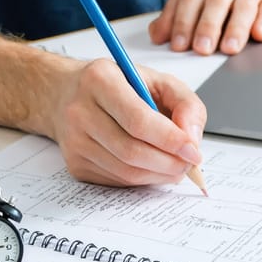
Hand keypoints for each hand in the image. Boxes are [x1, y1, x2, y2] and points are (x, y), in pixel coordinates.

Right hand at [49, 59, 206, 186]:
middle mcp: (80, 111)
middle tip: (189, 163)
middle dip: (169, 163)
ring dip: (159, 175)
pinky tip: (152, 166)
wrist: (67, 94)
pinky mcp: (75, 164)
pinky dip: (143, 179)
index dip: (171, 140)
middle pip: (132, 151)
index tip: (193, 151)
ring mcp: (74, 141)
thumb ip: (185, 104)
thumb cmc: (119, 85)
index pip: (139, 120)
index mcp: (101, 80)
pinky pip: (117, 180)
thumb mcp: (159, 80)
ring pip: (126, 172)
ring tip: (176, 166)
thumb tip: (192, 140)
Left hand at [148, 0, 261, 55]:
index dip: (180, 22)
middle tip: (201, 49)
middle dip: (206, 27)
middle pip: (214, 3)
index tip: (176, 45)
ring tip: (229, 48)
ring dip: (235, 28)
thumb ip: (182, 10)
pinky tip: (260, 34)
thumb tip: (157, 35)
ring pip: (242, 6)